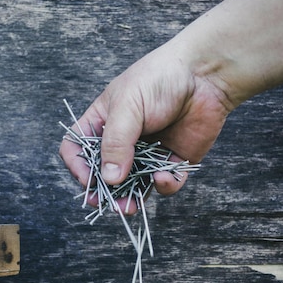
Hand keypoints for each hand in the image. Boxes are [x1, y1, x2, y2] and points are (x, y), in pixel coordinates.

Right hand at [59, 40, 229, 207]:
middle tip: (107, 204)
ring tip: (129, 208)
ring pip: (133, 185)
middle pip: (104, 174)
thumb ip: (116, 143)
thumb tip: (109, 178)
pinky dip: (163, 185)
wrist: (205, 74)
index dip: (77, 166)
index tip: (87, 180)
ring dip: (130, 199)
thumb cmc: (159, 79)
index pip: (77, 149)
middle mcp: (122, 141)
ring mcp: (147, 153)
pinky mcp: (173, 161)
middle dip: (104, 192)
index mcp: (102, 122)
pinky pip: (164, 183)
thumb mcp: (128, 107)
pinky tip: (163, 176)